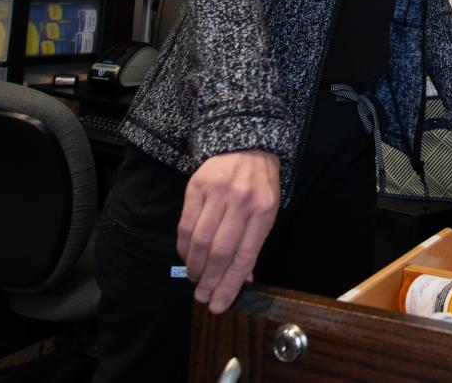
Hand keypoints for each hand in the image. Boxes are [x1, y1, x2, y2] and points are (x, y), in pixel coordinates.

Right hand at [177, 149, 279, 314]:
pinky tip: (187, 256)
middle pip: (221, 251)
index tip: (218, 305)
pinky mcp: (197, 185)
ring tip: (195, 278)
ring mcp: (218, 192)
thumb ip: (254, 244)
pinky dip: (184, 247)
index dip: (230, 284)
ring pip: (201, 240)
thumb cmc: (260, 185)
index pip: (245, 256)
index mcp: (264, 211)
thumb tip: (241, 280)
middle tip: (202, 297)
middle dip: (210, 281)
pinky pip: (186, 224)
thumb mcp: (267, 212)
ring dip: (195, 266)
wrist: (248, 146)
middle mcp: (242, 201)